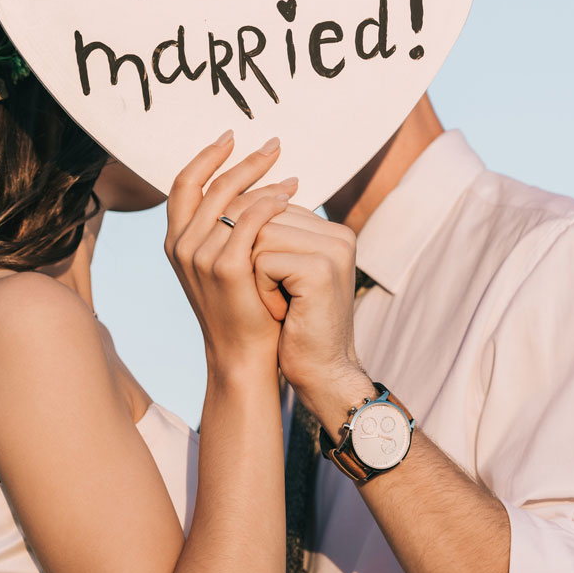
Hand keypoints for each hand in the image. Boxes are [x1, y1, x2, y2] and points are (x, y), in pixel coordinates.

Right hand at [165, 132, 298, 375]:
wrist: (244, 355)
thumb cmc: (242, 308)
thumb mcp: (223, 264)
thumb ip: (223, 230)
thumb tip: (250, 190)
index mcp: (175, 240)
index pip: (185, 183)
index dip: (207, 156)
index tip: (232, 137)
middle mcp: (180, 246)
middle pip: (211, 185)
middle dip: (244, 160)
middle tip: (274, 145)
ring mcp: (200, 258)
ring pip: (232, 201)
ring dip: (264, 182)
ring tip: (292, 178)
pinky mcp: (225, 269)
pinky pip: (249, 222)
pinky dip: (269, 204)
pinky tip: (289, 199)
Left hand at [252, 206, 373, 428]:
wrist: (322, 372)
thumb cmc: (296, 324)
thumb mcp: (286, 272)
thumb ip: (276, 235)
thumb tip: (235, 200)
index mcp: (333, 231)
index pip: (272, 207)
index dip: (256, 246)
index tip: (279, 284)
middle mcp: (338, 234)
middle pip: (263, 217)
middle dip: (253, 258)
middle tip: (278, 296)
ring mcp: (332, 250)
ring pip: (259, 235)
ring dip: (255, 273)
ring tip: (280, 302)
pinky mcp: (320, 269)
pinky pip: (262, 261)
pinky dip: (261, 290)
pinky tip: (282, 312)